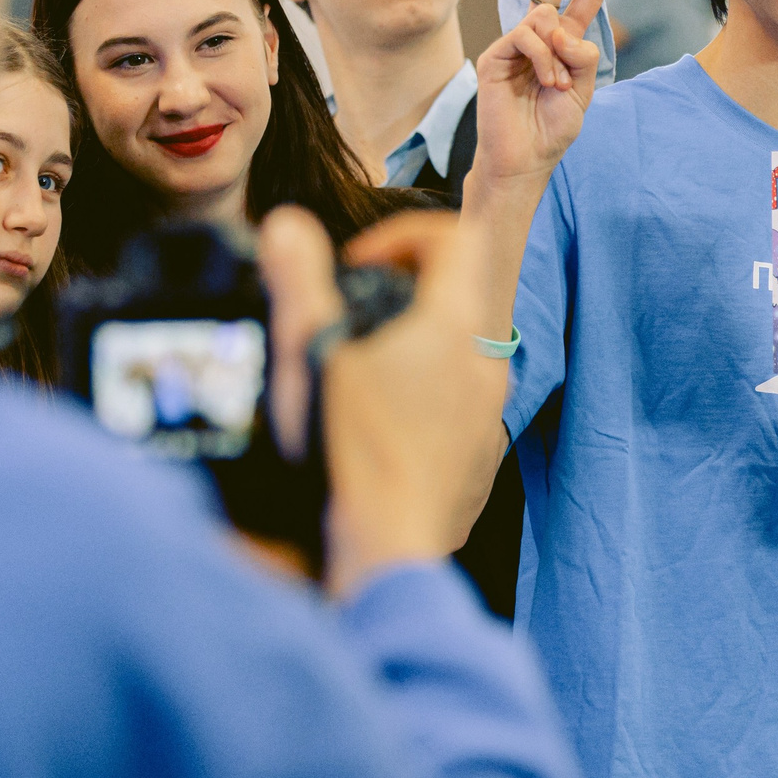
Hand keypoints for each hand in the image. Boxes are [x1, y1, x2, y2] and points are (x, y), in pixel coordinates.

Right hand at [257, 207, 508, 598]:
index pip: (455, 239)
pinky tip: (376, 429)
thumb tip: (287, 225)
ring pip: (459, 354)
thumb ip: (299, 284)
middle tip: (353, 315)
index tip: (359, 264)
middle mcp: (484, 366)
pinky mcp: (482, 460)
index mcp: (453, 328)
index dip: (404, 232)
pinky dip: (424, 400)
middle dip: (405, 291)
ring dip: (414, 347)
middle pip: (459, 295)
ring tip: (358, 374)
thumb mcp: (314, 357)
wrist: (389, 552)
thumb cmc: (353, 454)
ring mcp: (489, 417)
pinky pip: (459, 407)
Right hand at [469, 0, 622, 186]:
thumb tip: (562, 27)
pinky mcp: (496, 53)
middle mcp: (541, 36)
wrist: (523, 159)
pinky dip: (542, 59)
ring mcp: (517, 43)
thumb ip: (583, 55)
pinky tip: (542, 82)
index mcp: (566, 43)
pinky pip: (527, 36)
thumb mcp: (584, 91)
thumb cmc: (552, 129)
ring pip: (544, 17)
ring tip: (555, 85)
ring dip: (557, 53)